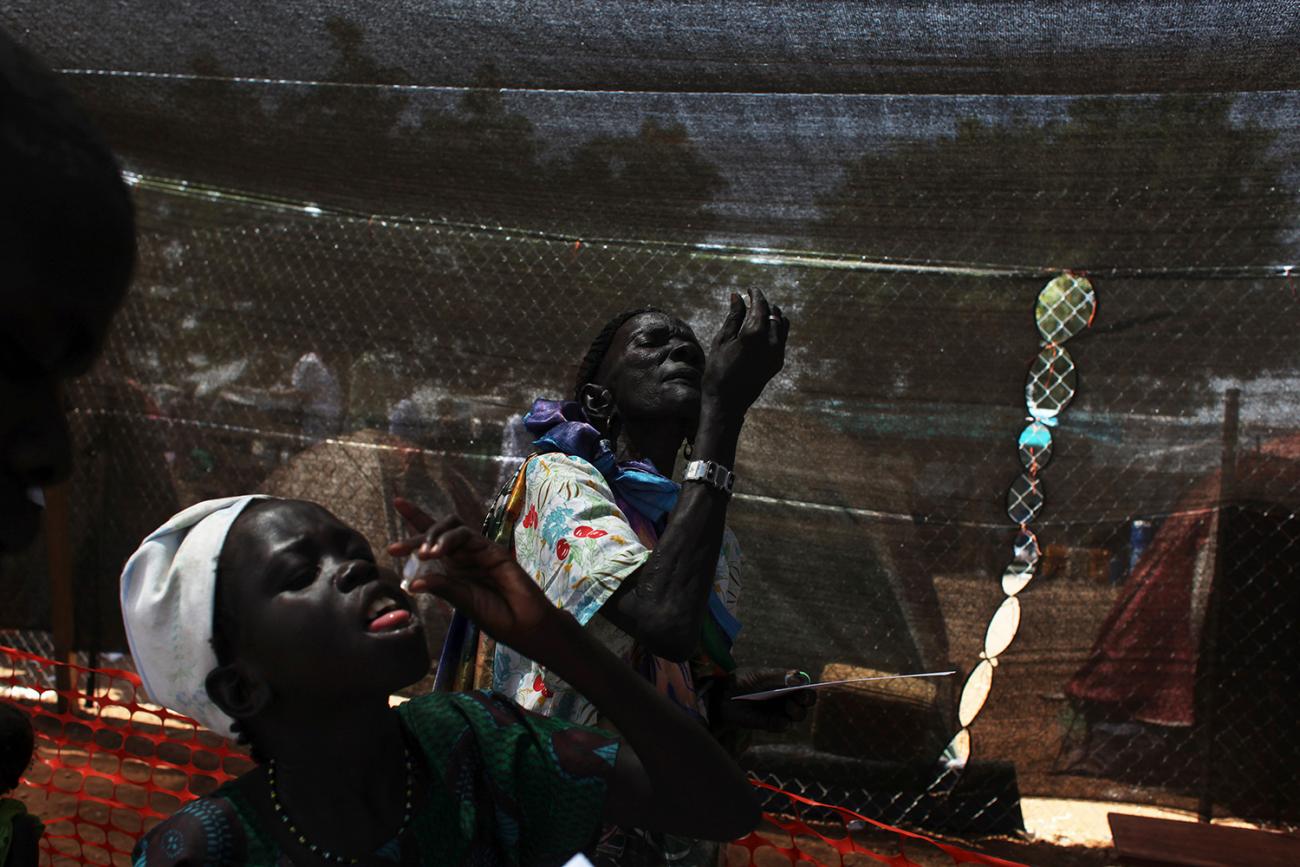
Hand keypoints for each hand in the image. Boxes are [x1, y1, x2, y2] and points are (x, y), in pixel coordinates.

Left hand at [388, 498, 568, 660]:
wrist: (524, 624)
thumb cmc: (496, 616)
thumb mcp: (462, 602)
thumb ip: (441, 588)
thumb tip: (411, 583)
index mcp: (454, 569)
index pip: (431, 543)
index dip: (415, 525)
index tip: (393, 520)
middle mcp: (464, 556)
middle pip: (439, 529)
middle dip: (416, 531)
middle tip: (395, 548)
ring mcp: (478, 551)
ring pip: (452, 528)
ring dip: (433, 537)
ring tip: (423, 555)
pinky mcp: (492, 549)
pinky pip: (467, 536)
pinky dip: (448, 541)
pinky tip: (436, 553)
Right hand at [702, 289, 788, 416]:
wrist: (727, 402)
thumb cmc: (717, 370)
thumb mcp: (722, 340)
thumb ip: (734, 316)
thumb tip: (738, 296)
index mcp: (755, 334)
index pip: (761, 305)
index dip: (756, 294)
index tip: (749, 289)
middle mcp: (771, 342)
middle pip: (774, 313)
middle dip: (764, 304)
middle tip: (752, 300)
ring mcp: (777, 353)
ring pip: (782, 325)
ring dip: (773, 315)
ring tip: (758, 313)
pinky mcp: (778, 363)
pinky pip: (782, 339)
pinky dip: (775, 329)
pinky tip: (762, 330)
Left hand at [711, 667, 815, 732]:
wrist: (721, 697)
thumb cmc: (740, 681)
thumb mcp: (758, 675)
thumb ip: (779, 676)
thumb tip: (800, 678)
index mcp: (785, 683)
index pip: (805, 686)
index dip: (809, 689)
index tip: (805, 690)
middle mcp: (786, 697)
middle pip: (806, 702)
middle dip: (806, 701)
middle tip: (799, 699)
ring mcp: (779, 711)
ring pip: (799, 715)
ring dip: (797, 712)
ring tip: (788, 707)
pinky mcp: (770, 724)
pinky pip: (783, 726)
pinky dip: (783, 723)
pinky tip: (779, 720)